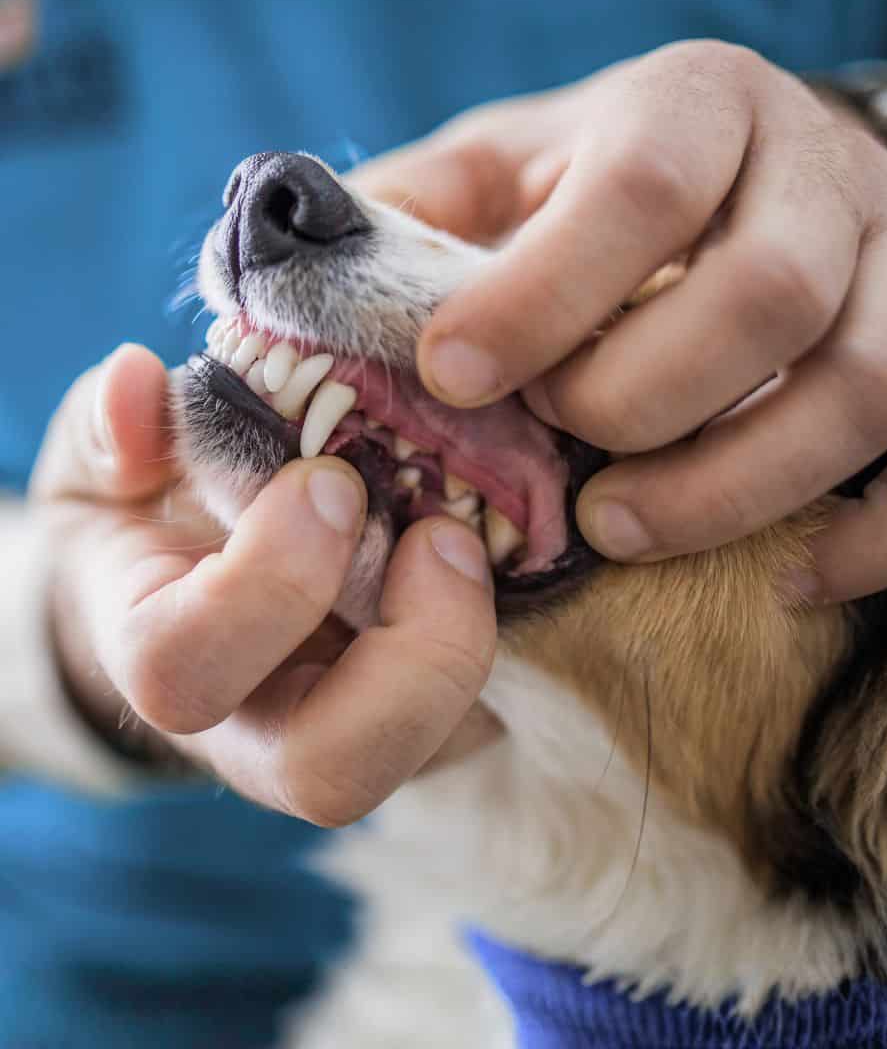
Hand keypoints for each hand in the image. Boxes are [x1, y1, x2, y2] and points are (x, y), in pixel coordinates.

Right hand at [31, 345, 496, 822]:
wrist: (192, 590)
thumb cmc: (148, 520)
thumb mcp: (106, 465)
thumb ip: (110, 429)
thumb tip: (135, 379)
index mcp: (164, 657)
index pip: (186, 671)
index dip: (267, 583)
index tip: (328, 481)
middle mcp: (258, 728)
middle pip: (330, 774)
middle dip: (404, 654)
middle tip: (439, 534)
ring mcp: (350, 733)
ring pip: (430, 755)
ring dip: (471, 643)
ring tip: (470, 538)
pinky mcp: (427, 719)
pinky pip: (486, 713)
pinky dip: (513, 634)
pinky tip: (504, 546)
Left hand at [354, 41, 886, 601]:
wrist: (767, 179)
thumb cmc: (612, 191)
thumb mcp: (508, 170)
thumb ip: (417, 211)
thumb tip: (296, 274)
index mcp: (704, 106)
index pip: (643, 187)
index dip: (544, 293)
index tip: (453, 377)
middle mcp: (831, 171)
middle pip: (769, 295)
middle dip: (645, 401)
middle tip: (561, 461)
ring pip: (869, 387)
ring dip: (739, 486)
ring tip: (627, 529)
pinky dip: (884, 537)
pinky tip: (789, 580)